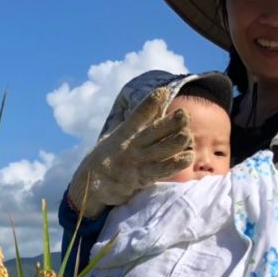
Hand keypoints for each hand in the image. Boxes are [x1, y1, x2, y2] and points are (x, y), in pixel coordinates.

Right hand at [66, 87, 193, 217]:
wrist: (89, 184)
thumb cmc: (108, 157)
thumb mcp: (115, 136)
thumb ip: (134, 122)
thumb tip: (155, 104)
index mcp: (124, 133)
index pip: (138, 115)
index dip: (150, 103)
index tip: (162, 92)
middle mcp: (130, 145)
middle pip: (153, 131)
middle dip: (170, 123)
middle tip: (184, 114)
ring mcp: (136, 162)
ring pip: (160, 150)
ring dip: (175, 143)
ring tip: (188, 135)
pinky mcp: (139, 178)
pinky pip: (159, 170)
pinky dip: (174, 164)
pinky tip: (187, 157)